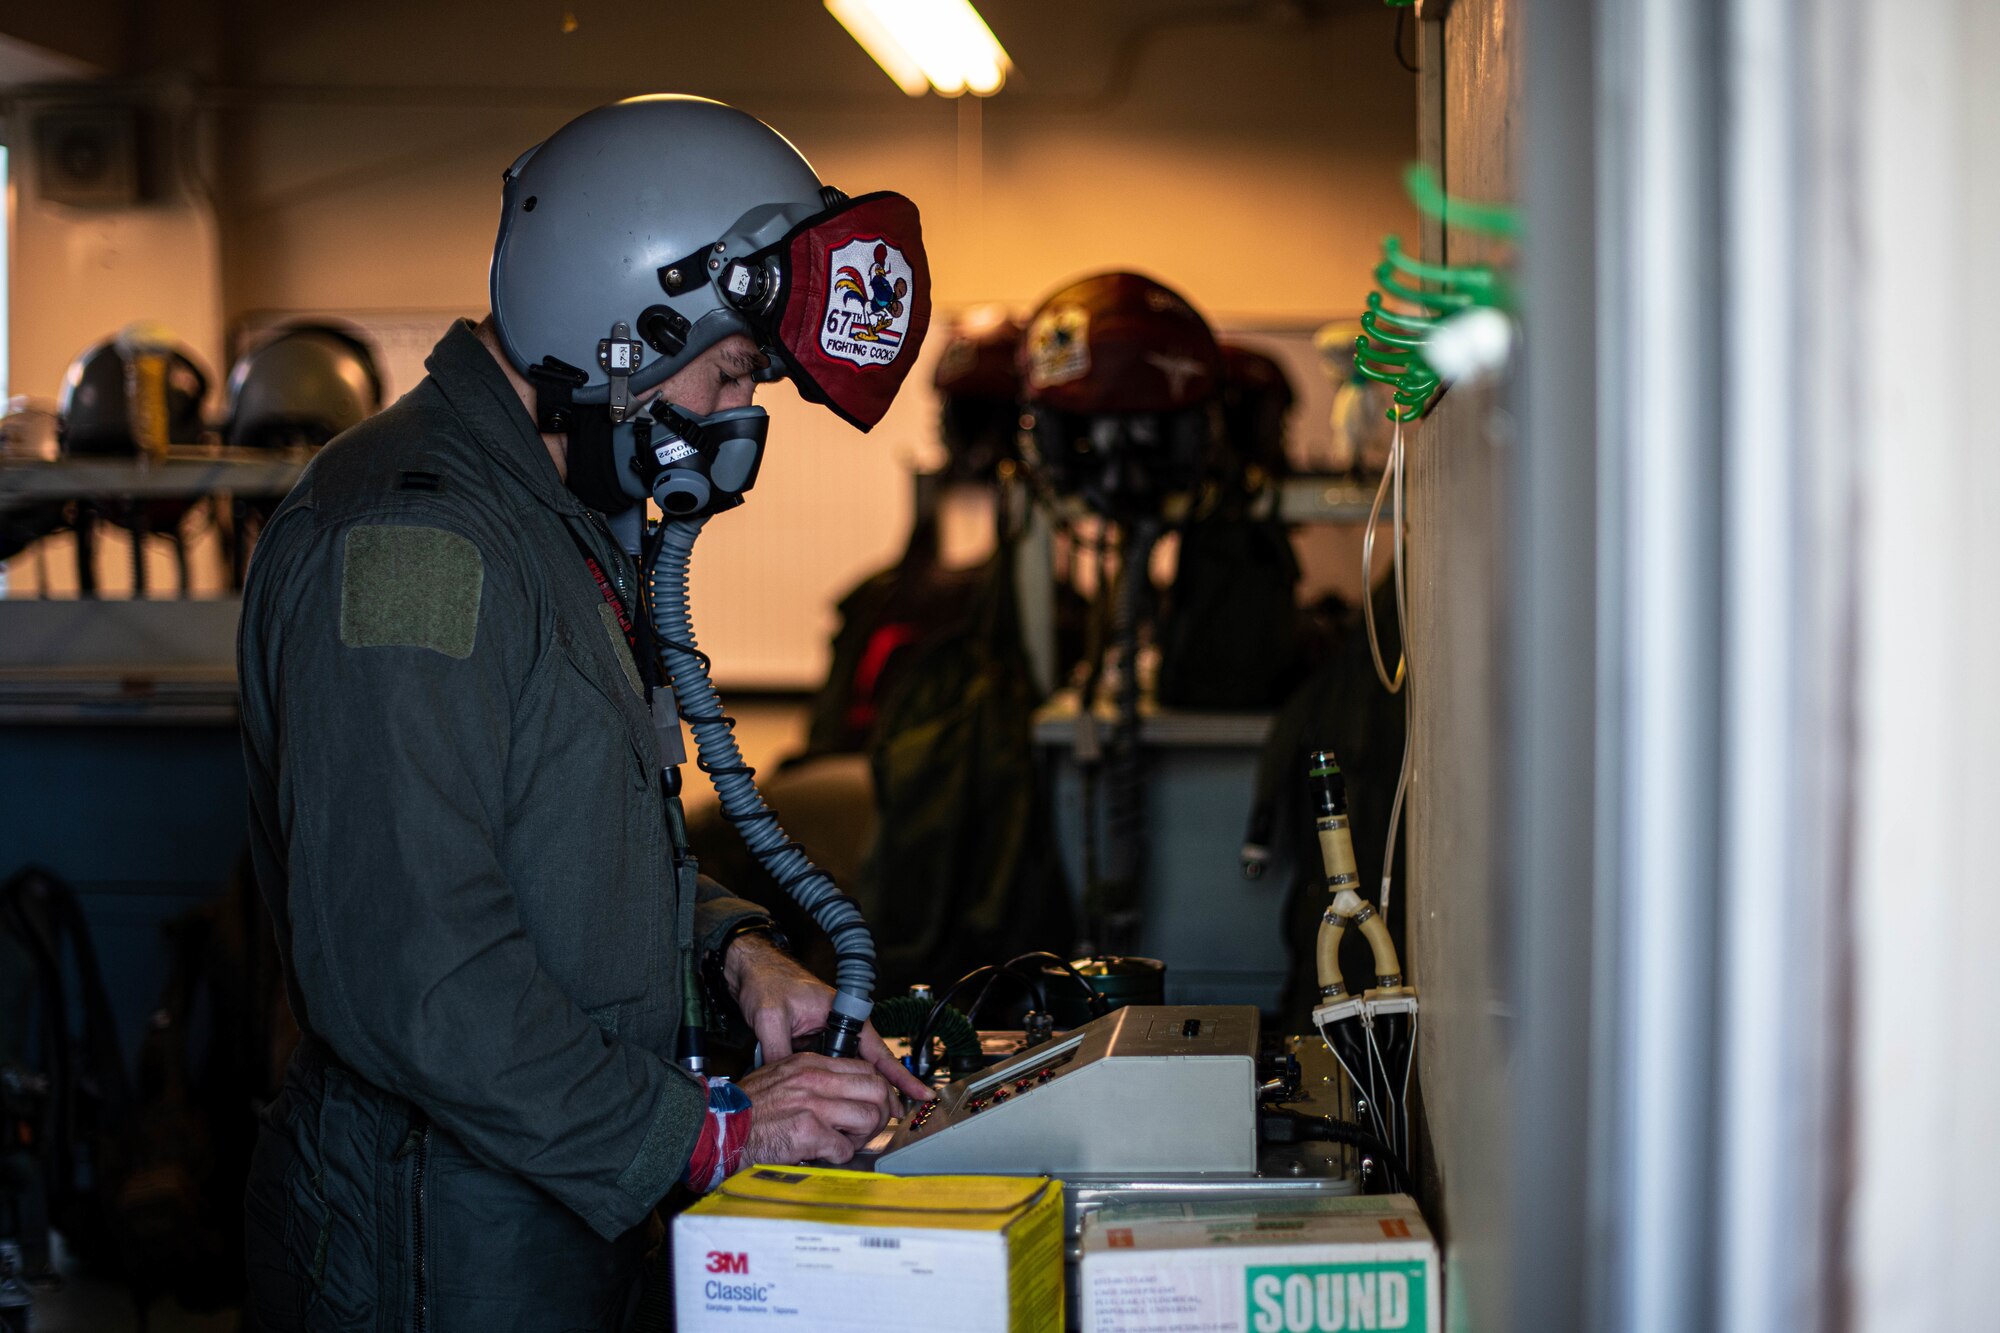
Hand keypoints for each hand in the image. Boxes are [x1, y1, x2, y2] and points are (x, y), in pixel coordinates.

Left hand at [723, 931, 933, 1102]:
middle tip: (897, 1115)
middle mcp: (840, 1025)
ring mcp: (827, 1035)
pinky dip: (840, 1086)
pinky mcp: (814, 1042)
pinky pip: (832, 1068)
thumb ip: (778, 1051)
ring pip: (851, 1068)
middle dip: (885, 1090)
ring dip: (863, 1090)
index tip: (919, 1092)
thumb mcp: (771, 1017)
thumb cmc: (767, 983)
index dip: (897, 1075)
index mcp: (842, 1013)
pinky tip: (843, 1102)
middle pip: (869, 1063)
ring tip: (877, 1114)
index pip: (877, 1049)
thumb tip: (782, 1083)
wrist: (752, 972)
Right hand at [735, 1053, 899, 1165]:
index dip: (879, 1091)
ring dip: (861, 1137)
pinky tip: (825, 1155)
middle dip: (879, 1113)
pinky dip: (840, 1156)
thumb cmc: (746, 1109)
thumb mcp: (781, 1077)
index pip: (866, 1069)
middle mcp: (814, 1080)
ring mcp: (812, 1105)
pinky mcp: (807, 1132)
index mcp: (809, 1064)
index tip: (878, 1105)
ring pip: (868, 1118)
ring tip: (844, 1142)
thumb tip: (844, 1093)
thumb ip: (812, 1080)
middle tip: (867, 1128)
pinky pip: (844, 1148)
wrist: (718, 1128)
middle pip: (876, 1090)